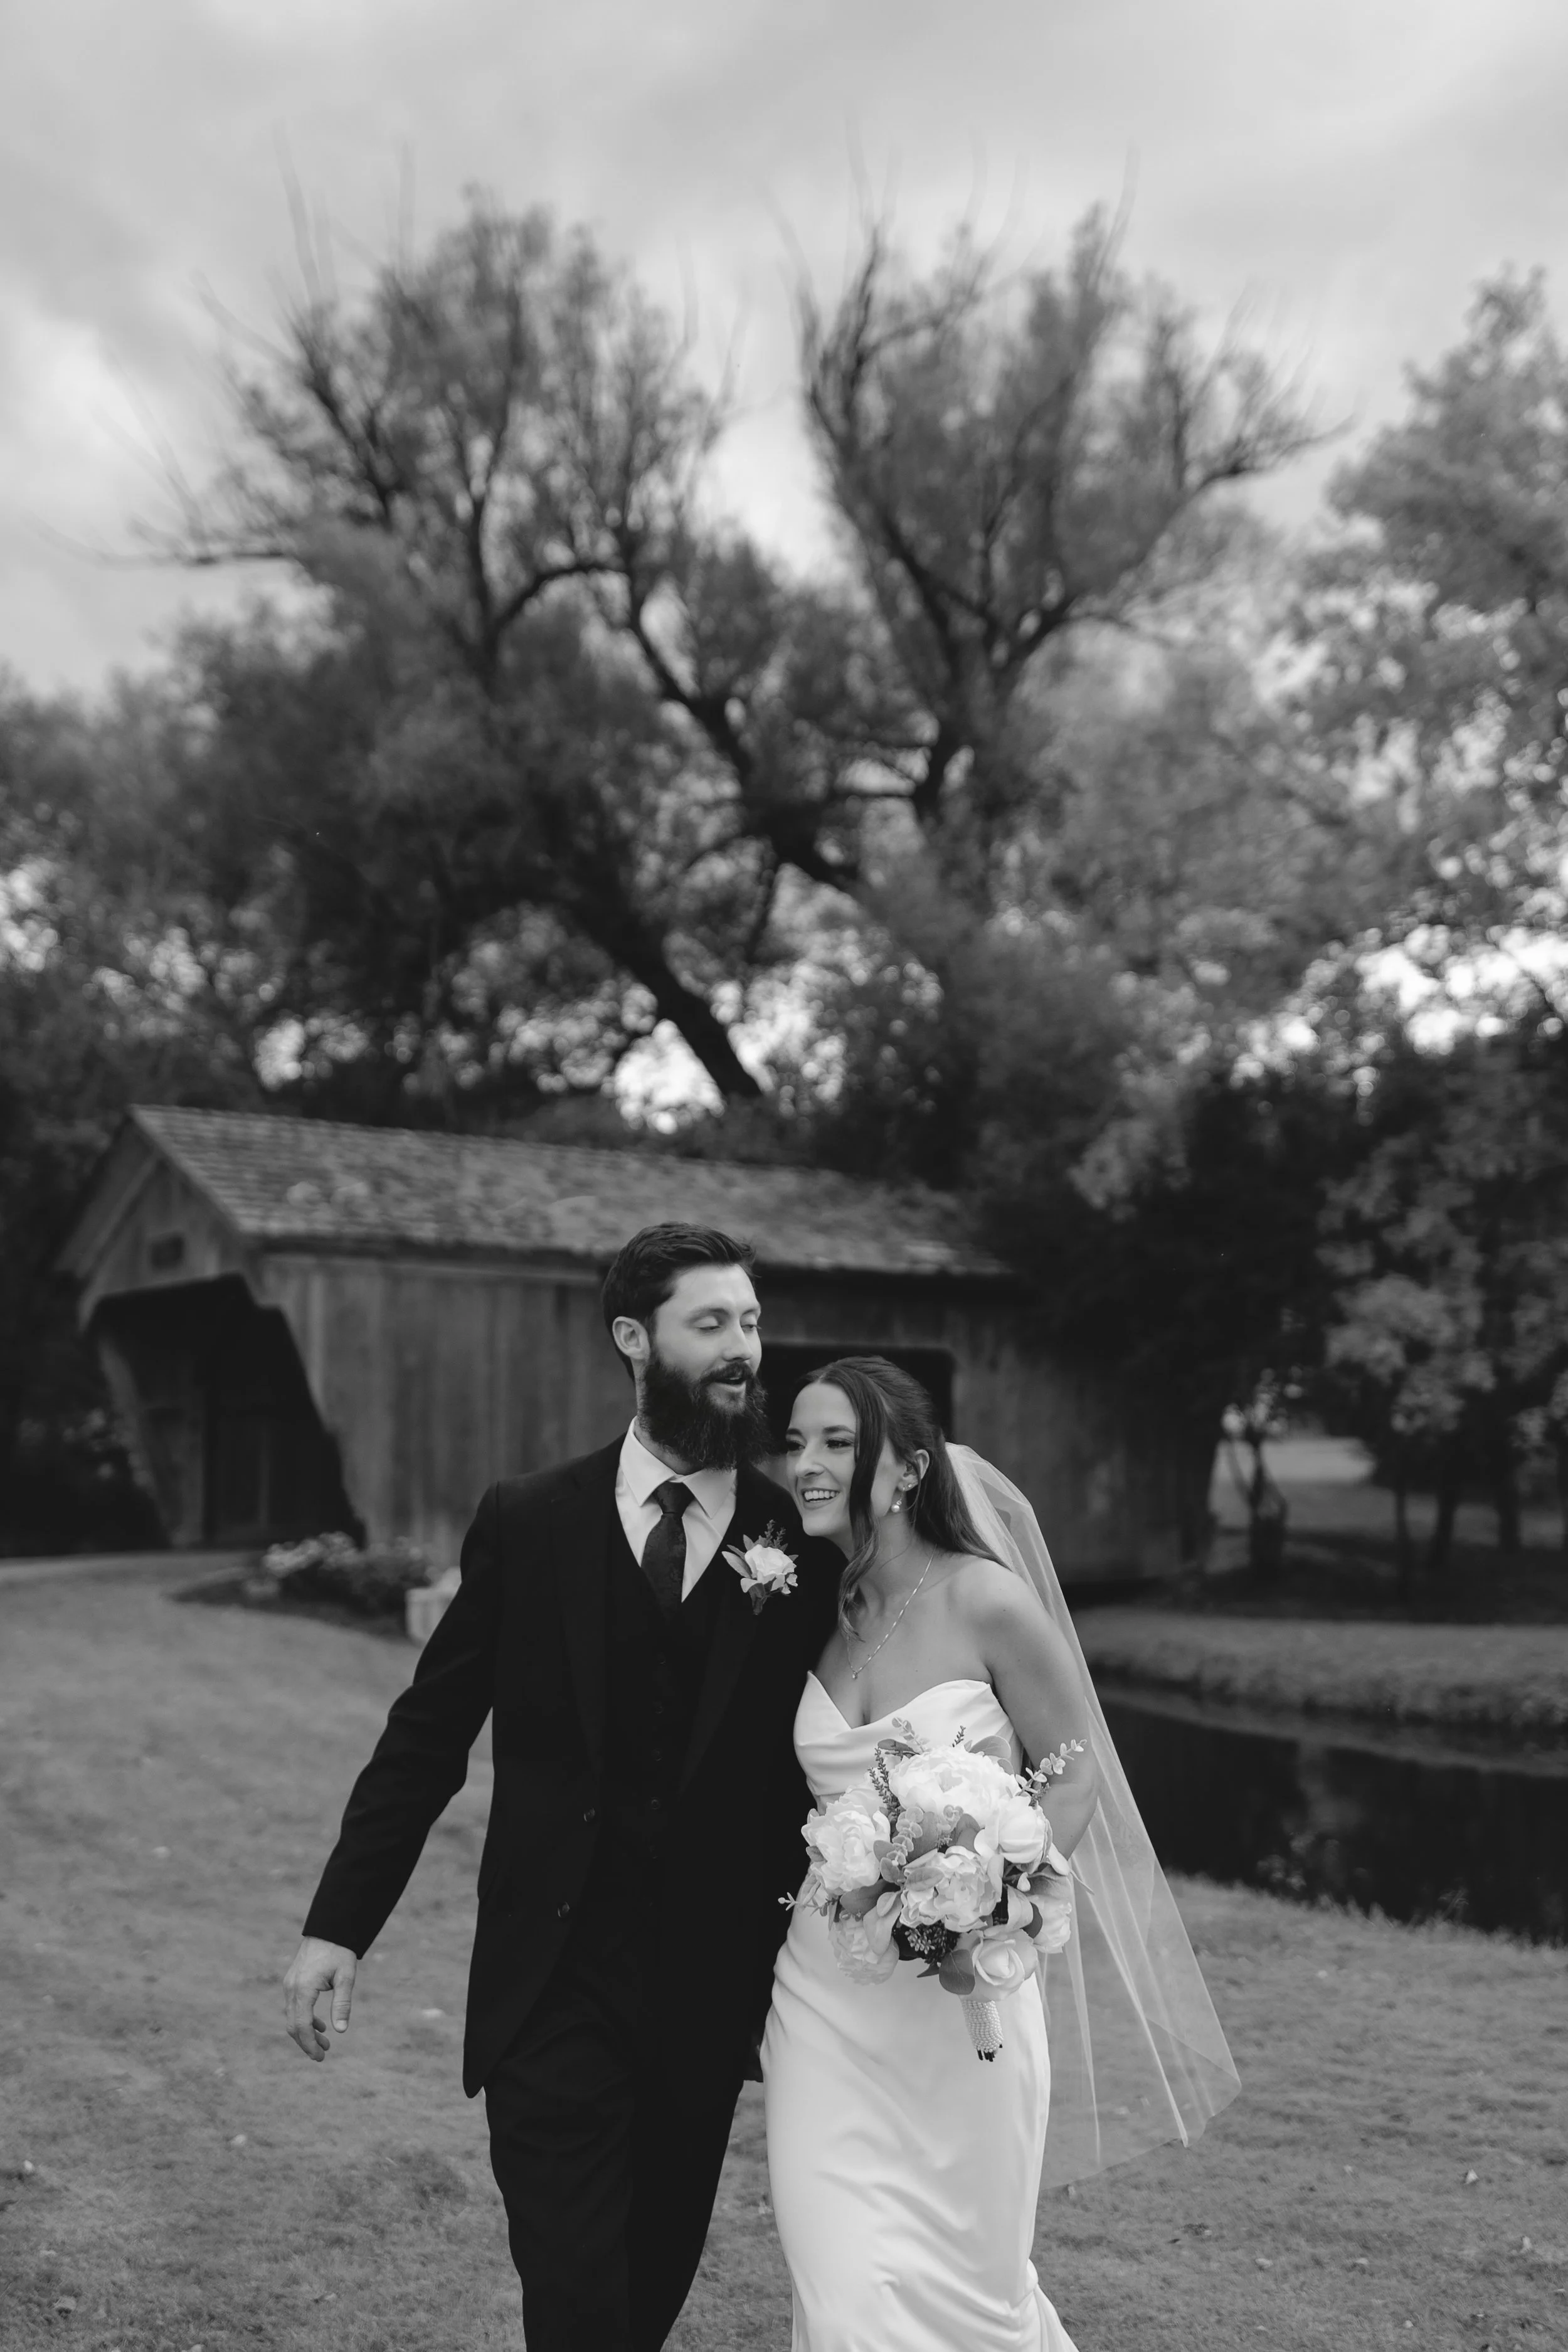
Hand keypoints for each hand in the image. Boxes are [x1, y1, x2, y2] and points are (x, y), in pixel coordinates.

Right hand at [283, 1937, 358, 2061]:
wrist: (328, 1929)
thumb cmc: (339, 1951)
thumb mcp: (346, 1977)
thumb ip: (342, 2004)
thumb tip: (341, 2031)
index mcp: (303, 1989)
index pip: (302, 2025)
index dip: (309, 2044)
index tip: (320, 2057)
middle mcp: (291, 1988)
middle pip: (293, 2026)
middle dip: (306, 2043)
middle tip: (322, 2056)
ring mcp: (289, 1985)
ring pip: (292, 2018)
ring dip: (306, 2033)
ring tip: (325, 2044)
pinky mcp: (292, 1982)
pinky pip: (294, 2007)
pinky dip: (305, 2020)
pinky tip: (321, 2026)